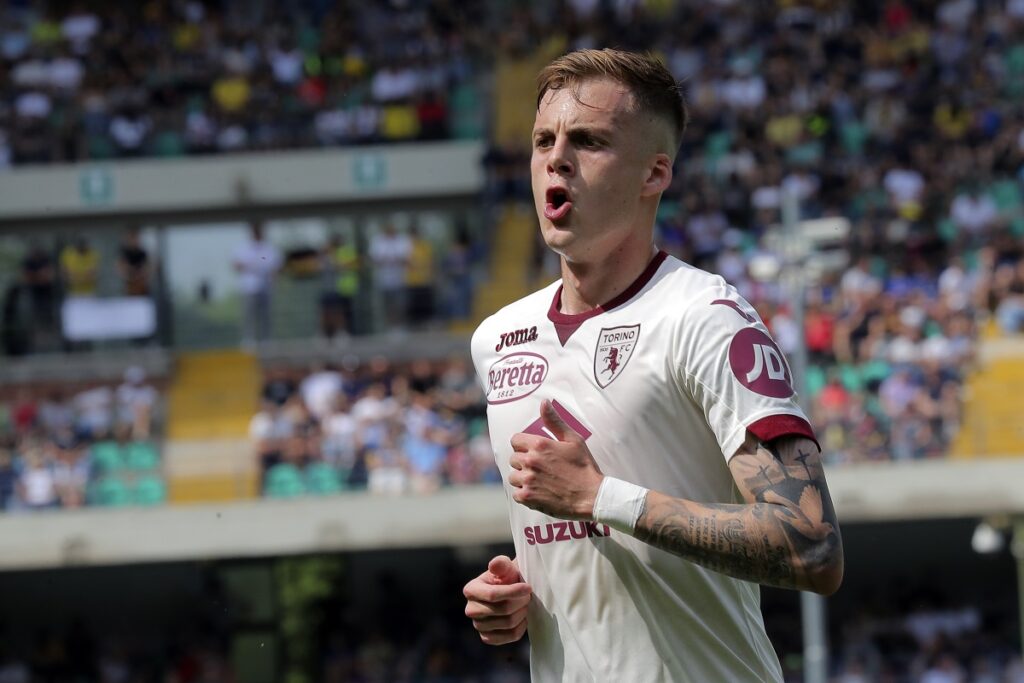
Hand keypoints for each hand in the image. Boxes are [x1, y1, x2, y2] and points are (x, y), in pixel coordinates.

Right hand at [463, 555, 531, 644]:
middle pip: (503, 610)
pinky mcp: (488, 638)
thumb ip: (501, 564)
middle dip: (520, 602)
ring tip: (525, 605)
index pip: (493, 594)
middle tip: (528, 596)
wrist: (510, 593)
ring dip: (522, 613)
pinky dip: (521, 627)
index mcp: (471, 590)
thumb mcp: (505, 567)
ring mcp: (478, 626)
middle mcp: (471, 609)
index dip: (513, 592)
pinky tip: (522, 618)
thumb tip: (494, 565)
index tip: (528, 588)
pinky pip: (509, 636)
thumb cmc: (506, 578)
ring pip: (508, 623)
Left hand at [508, 400, 603, 519]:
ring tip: (539, 481)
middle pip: (513, 459)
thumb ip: (555, 421)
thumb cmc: (584, 467)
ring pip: (513, 477)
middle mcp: (530, 461)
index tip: (532, 451)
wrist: (591, 496)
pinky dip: (525, 494)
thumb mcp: (573, 440)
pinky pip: (516, 494)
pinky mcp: (528, 497)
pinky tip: (538, 492)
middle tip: (540, 468)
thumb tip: (544, 402)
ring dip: (523, 479)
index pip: (515, 440)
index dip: (523, 445)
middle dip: (524, 462)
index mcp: (539, 444)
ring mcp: (527, 480)